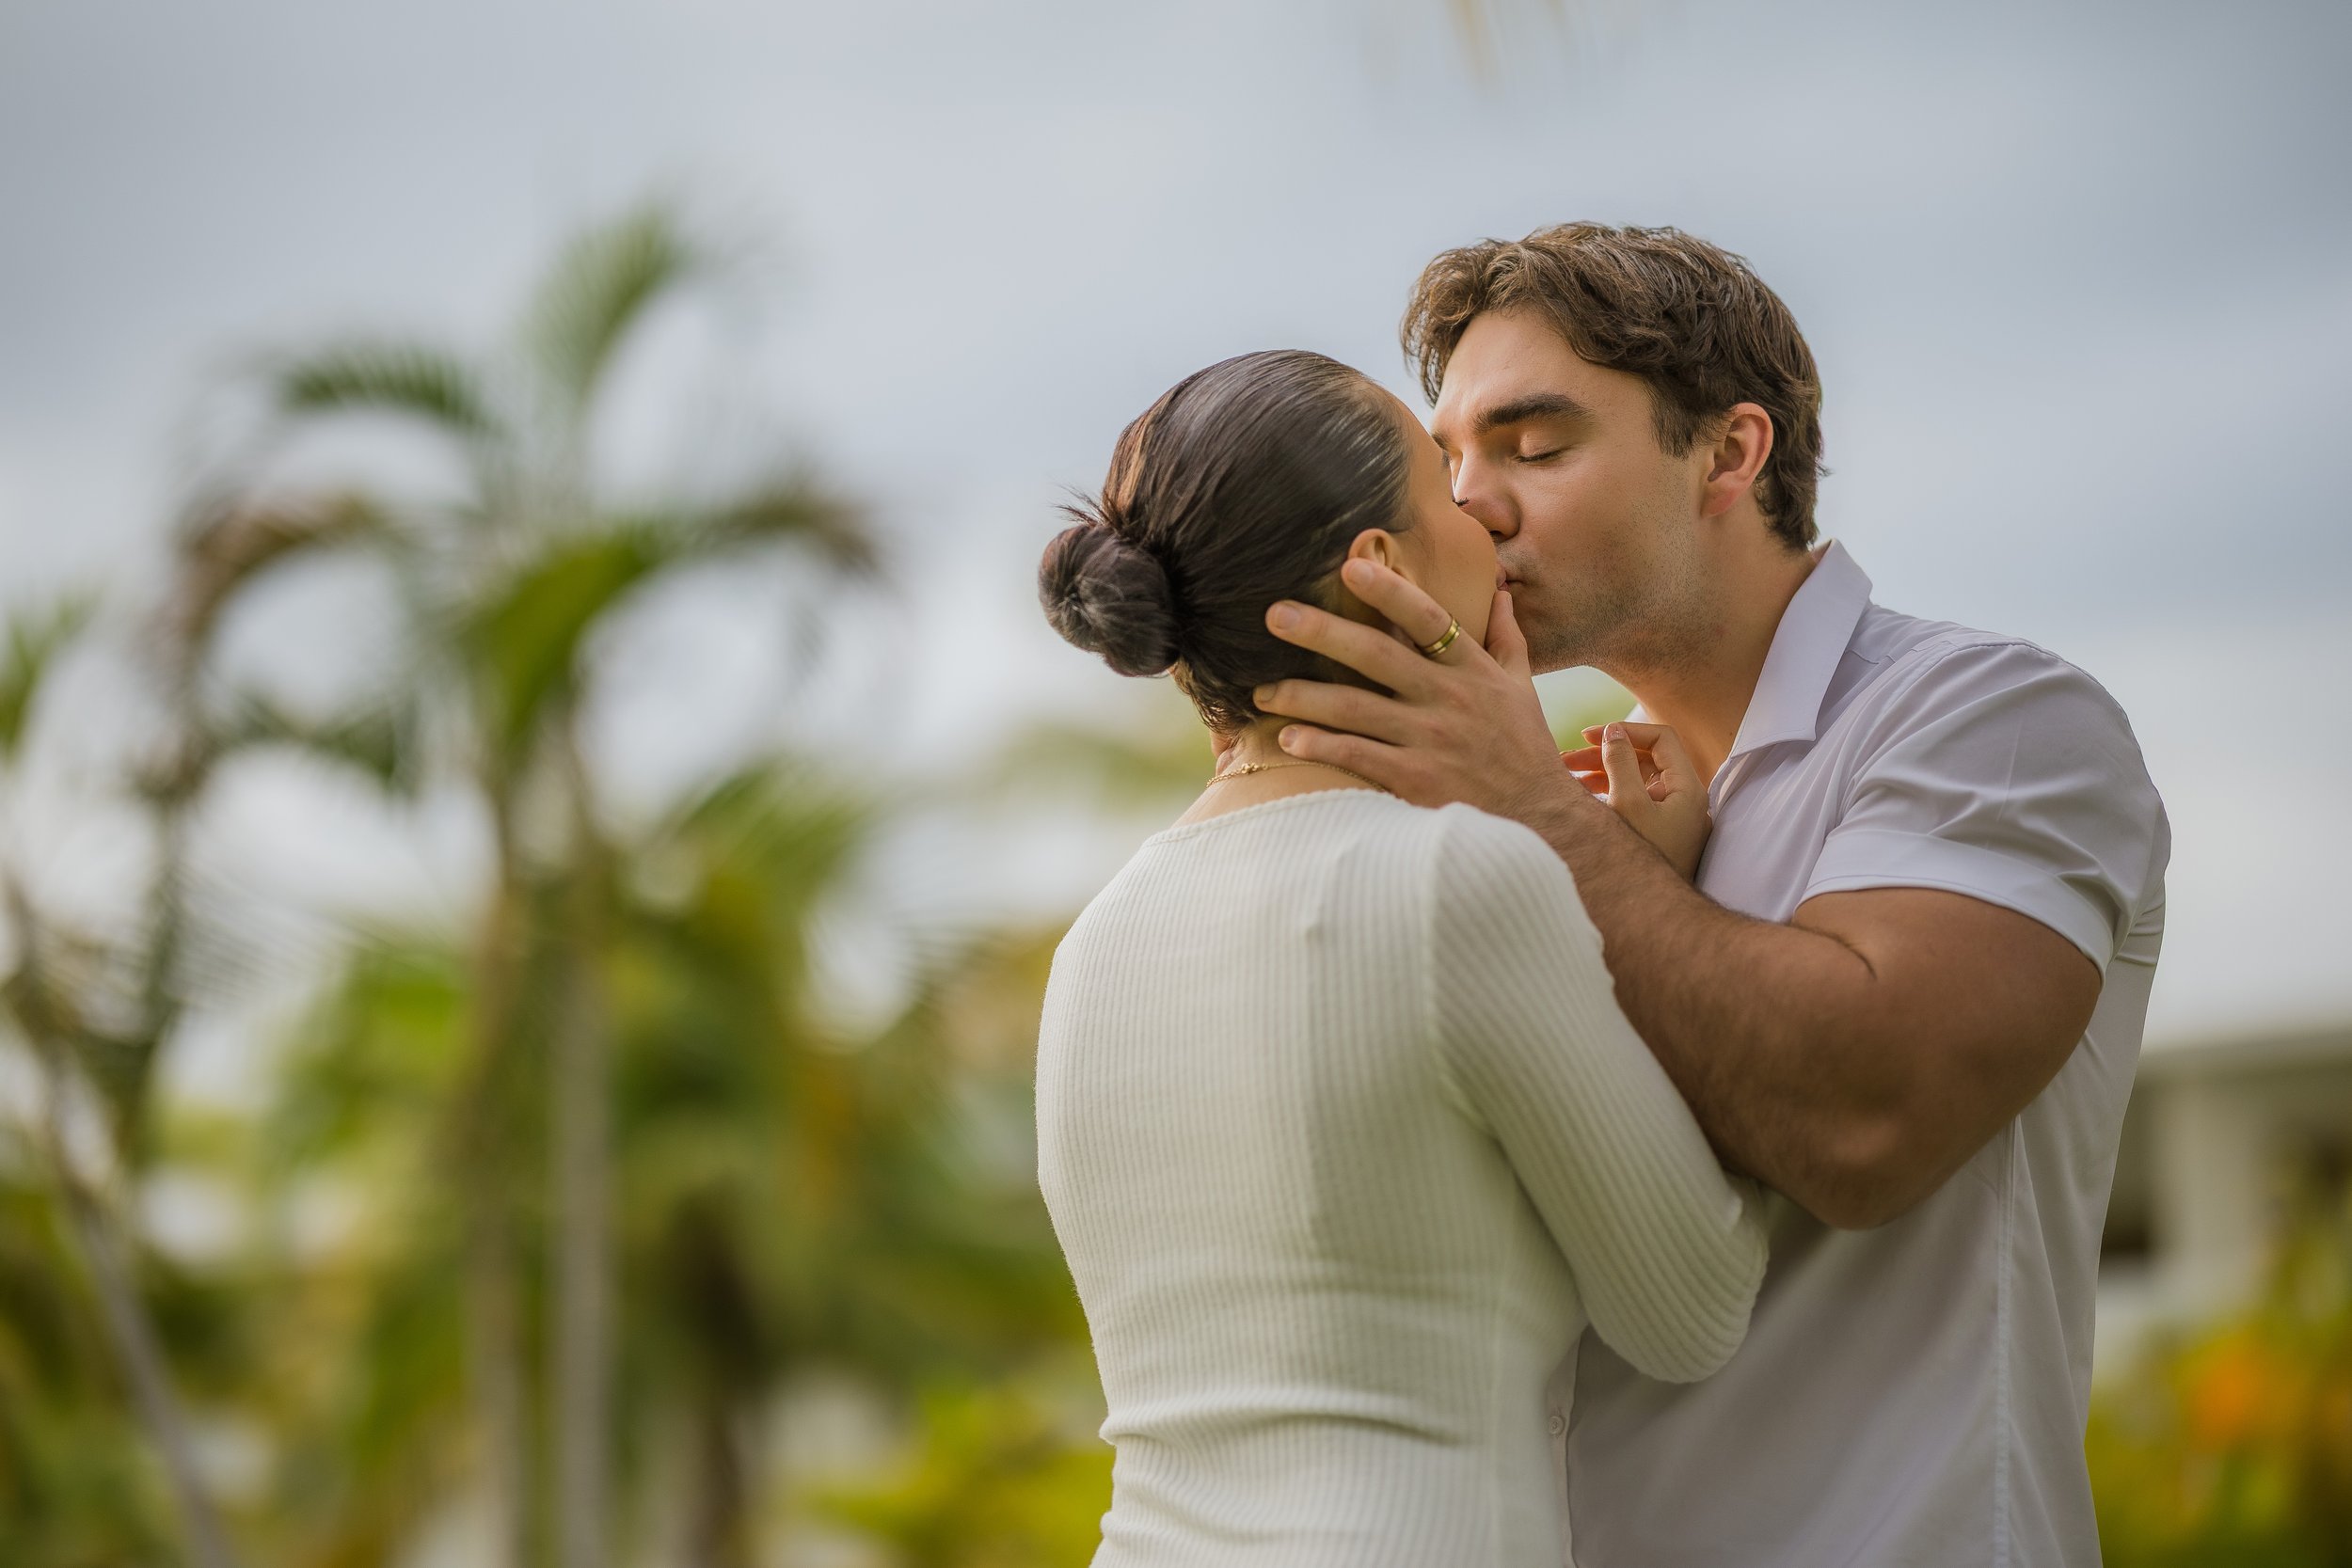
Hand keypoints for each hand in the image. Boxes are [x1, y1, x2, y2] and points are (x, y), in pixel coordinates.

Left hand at [1253, 560, 1588, 829]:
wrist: (1540, 824)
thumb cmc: (1524, 751)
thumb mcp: (1522, 689)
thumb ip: (1506, 638)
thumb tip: (1499, 589)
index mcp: (1473, 670)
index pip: (1428, 618)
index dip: (1389, 590)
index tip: (1349, 565)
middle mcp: (1450, 699)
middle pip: (1377, 655)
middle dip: (1322, 632)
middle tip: (1274, 615)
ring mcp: (1431, 741)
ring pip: (1355, 708)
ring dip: (1302, 696)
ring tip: (1260, 691)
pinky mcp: (1417, 781)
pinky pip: (1358, 756)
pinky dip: (1321, 746)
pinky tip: (1289, 738)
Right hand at [1561, 722, 1711, 880]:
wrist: (1652, 919)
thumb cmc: (1641, 863)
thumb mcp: (1627, 805)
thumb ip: (1620, 763)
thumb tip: (1613, 732)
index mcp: (1687, 789)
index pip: (1661, 739)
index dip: (1626, 731)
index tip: (1591, 736)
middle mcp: (1685, 802)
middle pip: (1647, 761)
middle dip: (1607, 754)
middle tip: (1568, 757)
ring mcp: (1673, 820)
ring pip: (1638, 783)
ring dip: (1604, 775)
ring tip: (1568, 777)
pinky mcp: (1660, 835)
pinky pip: (1637, 803)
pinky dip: (1611, 795)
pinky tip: (1583, 798)